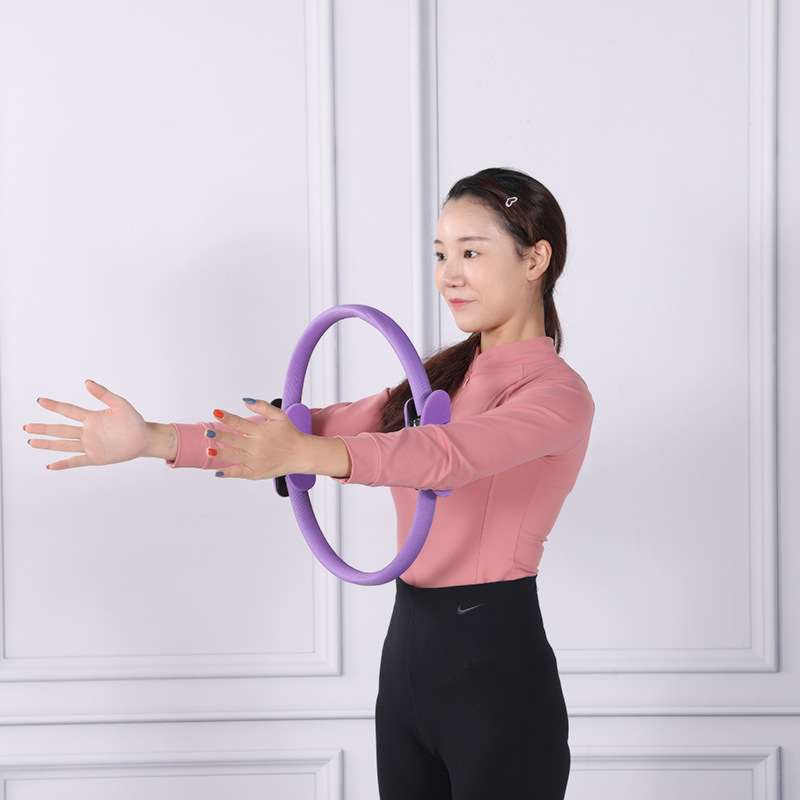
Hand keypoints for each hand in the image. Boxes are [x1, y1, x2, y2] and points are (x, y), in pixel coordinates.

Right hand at [24, 380, 152, 469]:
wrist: (144, 438)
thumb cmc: (133, 420)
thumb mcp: (120, 404)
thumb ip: (104, 394)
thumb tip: (87, 382)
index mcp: (91, 418)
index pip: (69, 411)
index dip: (55, 406)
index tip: (40, 401)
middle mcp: (87, 431)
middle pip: (61, 430)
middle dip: (44, 428)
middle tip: (27, 427)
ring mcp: (90, 445)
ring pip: (64, 444)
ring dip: (48, 444)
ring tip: (32, 441)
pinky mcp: (96, 457)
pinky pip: (77, 460)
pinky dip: (64, 463)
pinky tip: (51, 465)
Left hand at [210, 399, 350, 480]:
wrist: (301, 455)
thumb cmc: (290, 434)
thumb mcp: (279, 416)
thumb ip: (263, 406)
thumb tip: (245, 400)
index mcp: (261, 431)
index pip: (240, 423)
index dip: (227, 417)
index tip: (216, 412)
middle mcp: (257, 447)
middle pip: (234, 440)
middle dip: (220, 436)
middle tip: (209, 432)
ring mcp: (255, 461)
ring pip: (234, 457)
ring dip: (220, 454)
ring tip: (209, 450)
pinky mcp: (256, 472)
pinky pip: (239, 473)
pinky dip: (228, 473)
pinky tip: (217, 471)